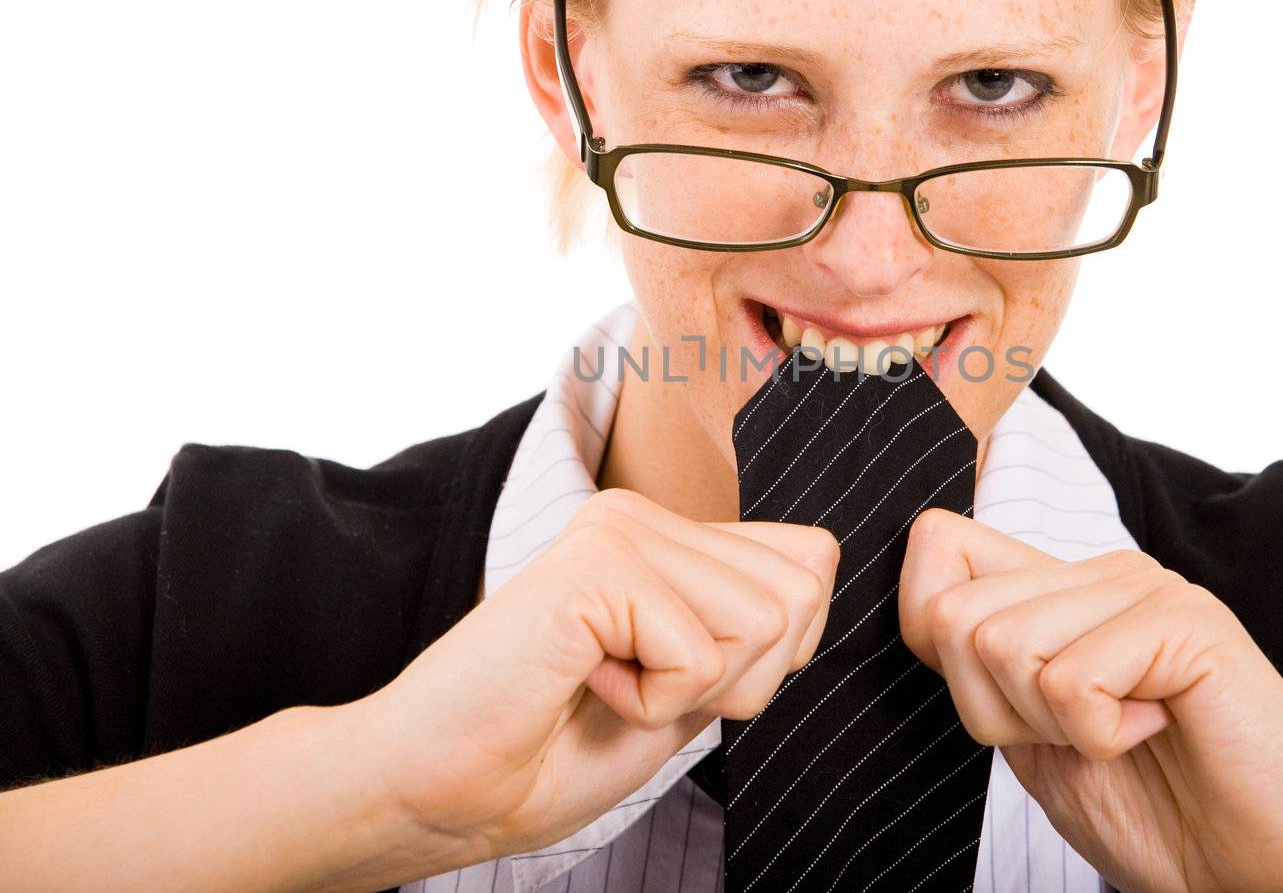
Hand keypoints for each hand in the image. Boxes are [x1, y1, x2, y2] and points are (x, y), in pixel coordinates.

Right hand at [353, 487, 838, 862]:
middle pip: (801, 593)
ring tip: (604, 682)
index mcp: (668, 534)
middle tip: (635, 687)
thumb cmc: (550, 752)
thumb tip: (821, 561)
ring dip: (691, 690)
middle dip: (738, 677)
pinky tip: (579, 683)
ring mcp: (619, 528)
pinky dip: (651, 702)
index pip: (812, 564)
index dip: (769, 656)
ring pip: (763, 621)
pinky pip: (700, 654)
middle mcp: (644, 513)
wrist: (438, 791)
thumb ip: (749, 628)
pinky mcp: (596, 563)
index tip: (674, 682)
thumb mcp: (687, 690)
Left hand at [899, 508, 1282, 892]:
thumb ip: (983, 667)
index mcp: (1061, 591)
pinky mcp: (1185, 621)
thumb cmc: (1161, 815)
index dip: (929, 633)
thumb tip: (928, 590)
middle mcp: (1100, 572)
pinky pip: (1071, 680)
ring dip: (1052, 726)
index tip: (1007, 706)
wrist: (1268, 871)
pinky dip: (1102, 737)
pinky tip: (1161, 730)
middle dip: (995, 711)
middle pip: (954, 616)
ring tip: (1125, 735)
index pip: (937, 545)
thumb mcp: (1034, 739)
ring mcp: (1145, 588)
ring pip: (1002, 644)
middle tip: (1082, 737)